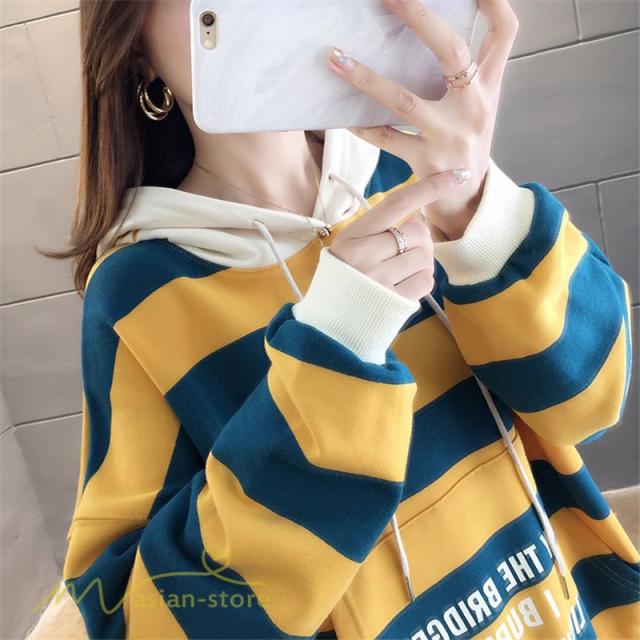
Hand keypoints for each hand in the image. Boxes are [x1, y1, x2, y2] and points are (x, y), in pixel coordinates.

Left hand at [327, 0, 518, 240]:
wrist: (469, 197)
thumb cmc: (467, 142)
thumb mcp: (480, 105)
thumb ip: (467, 72)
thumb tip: (431, 31)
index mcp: (490, 85)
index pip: (505, 31)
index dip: (492, 1)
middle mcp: (475, 105)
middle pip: (451, 50)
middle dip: (419, 17)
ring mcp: (450, 134)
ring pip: (403, 100)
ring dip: (366, 79)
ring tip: (336, 59)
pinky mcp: (426, 161)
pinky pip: (386, 138)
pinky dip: (364, 127)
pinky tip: (343, 116)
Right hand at [329, 168, 469, 301]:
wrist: (329, 322)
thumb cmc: (344, 278)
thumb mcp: (350, 246)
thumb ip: (379, 229)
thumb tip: (420, 218)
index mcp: (353, 235)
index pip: (396, 203)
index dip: (429, 187)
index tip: (458, 175)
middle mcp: (364, 255)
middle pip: (417, 233)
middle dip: (420, 240)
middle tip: (404, 251)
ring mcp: (379, 280)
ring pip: (425, 257)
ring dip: (421, 262)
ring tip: (400, 271)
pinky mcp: (392, 302)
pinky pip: (426, 281)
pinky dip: (421, 280)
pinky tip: (404, 284)